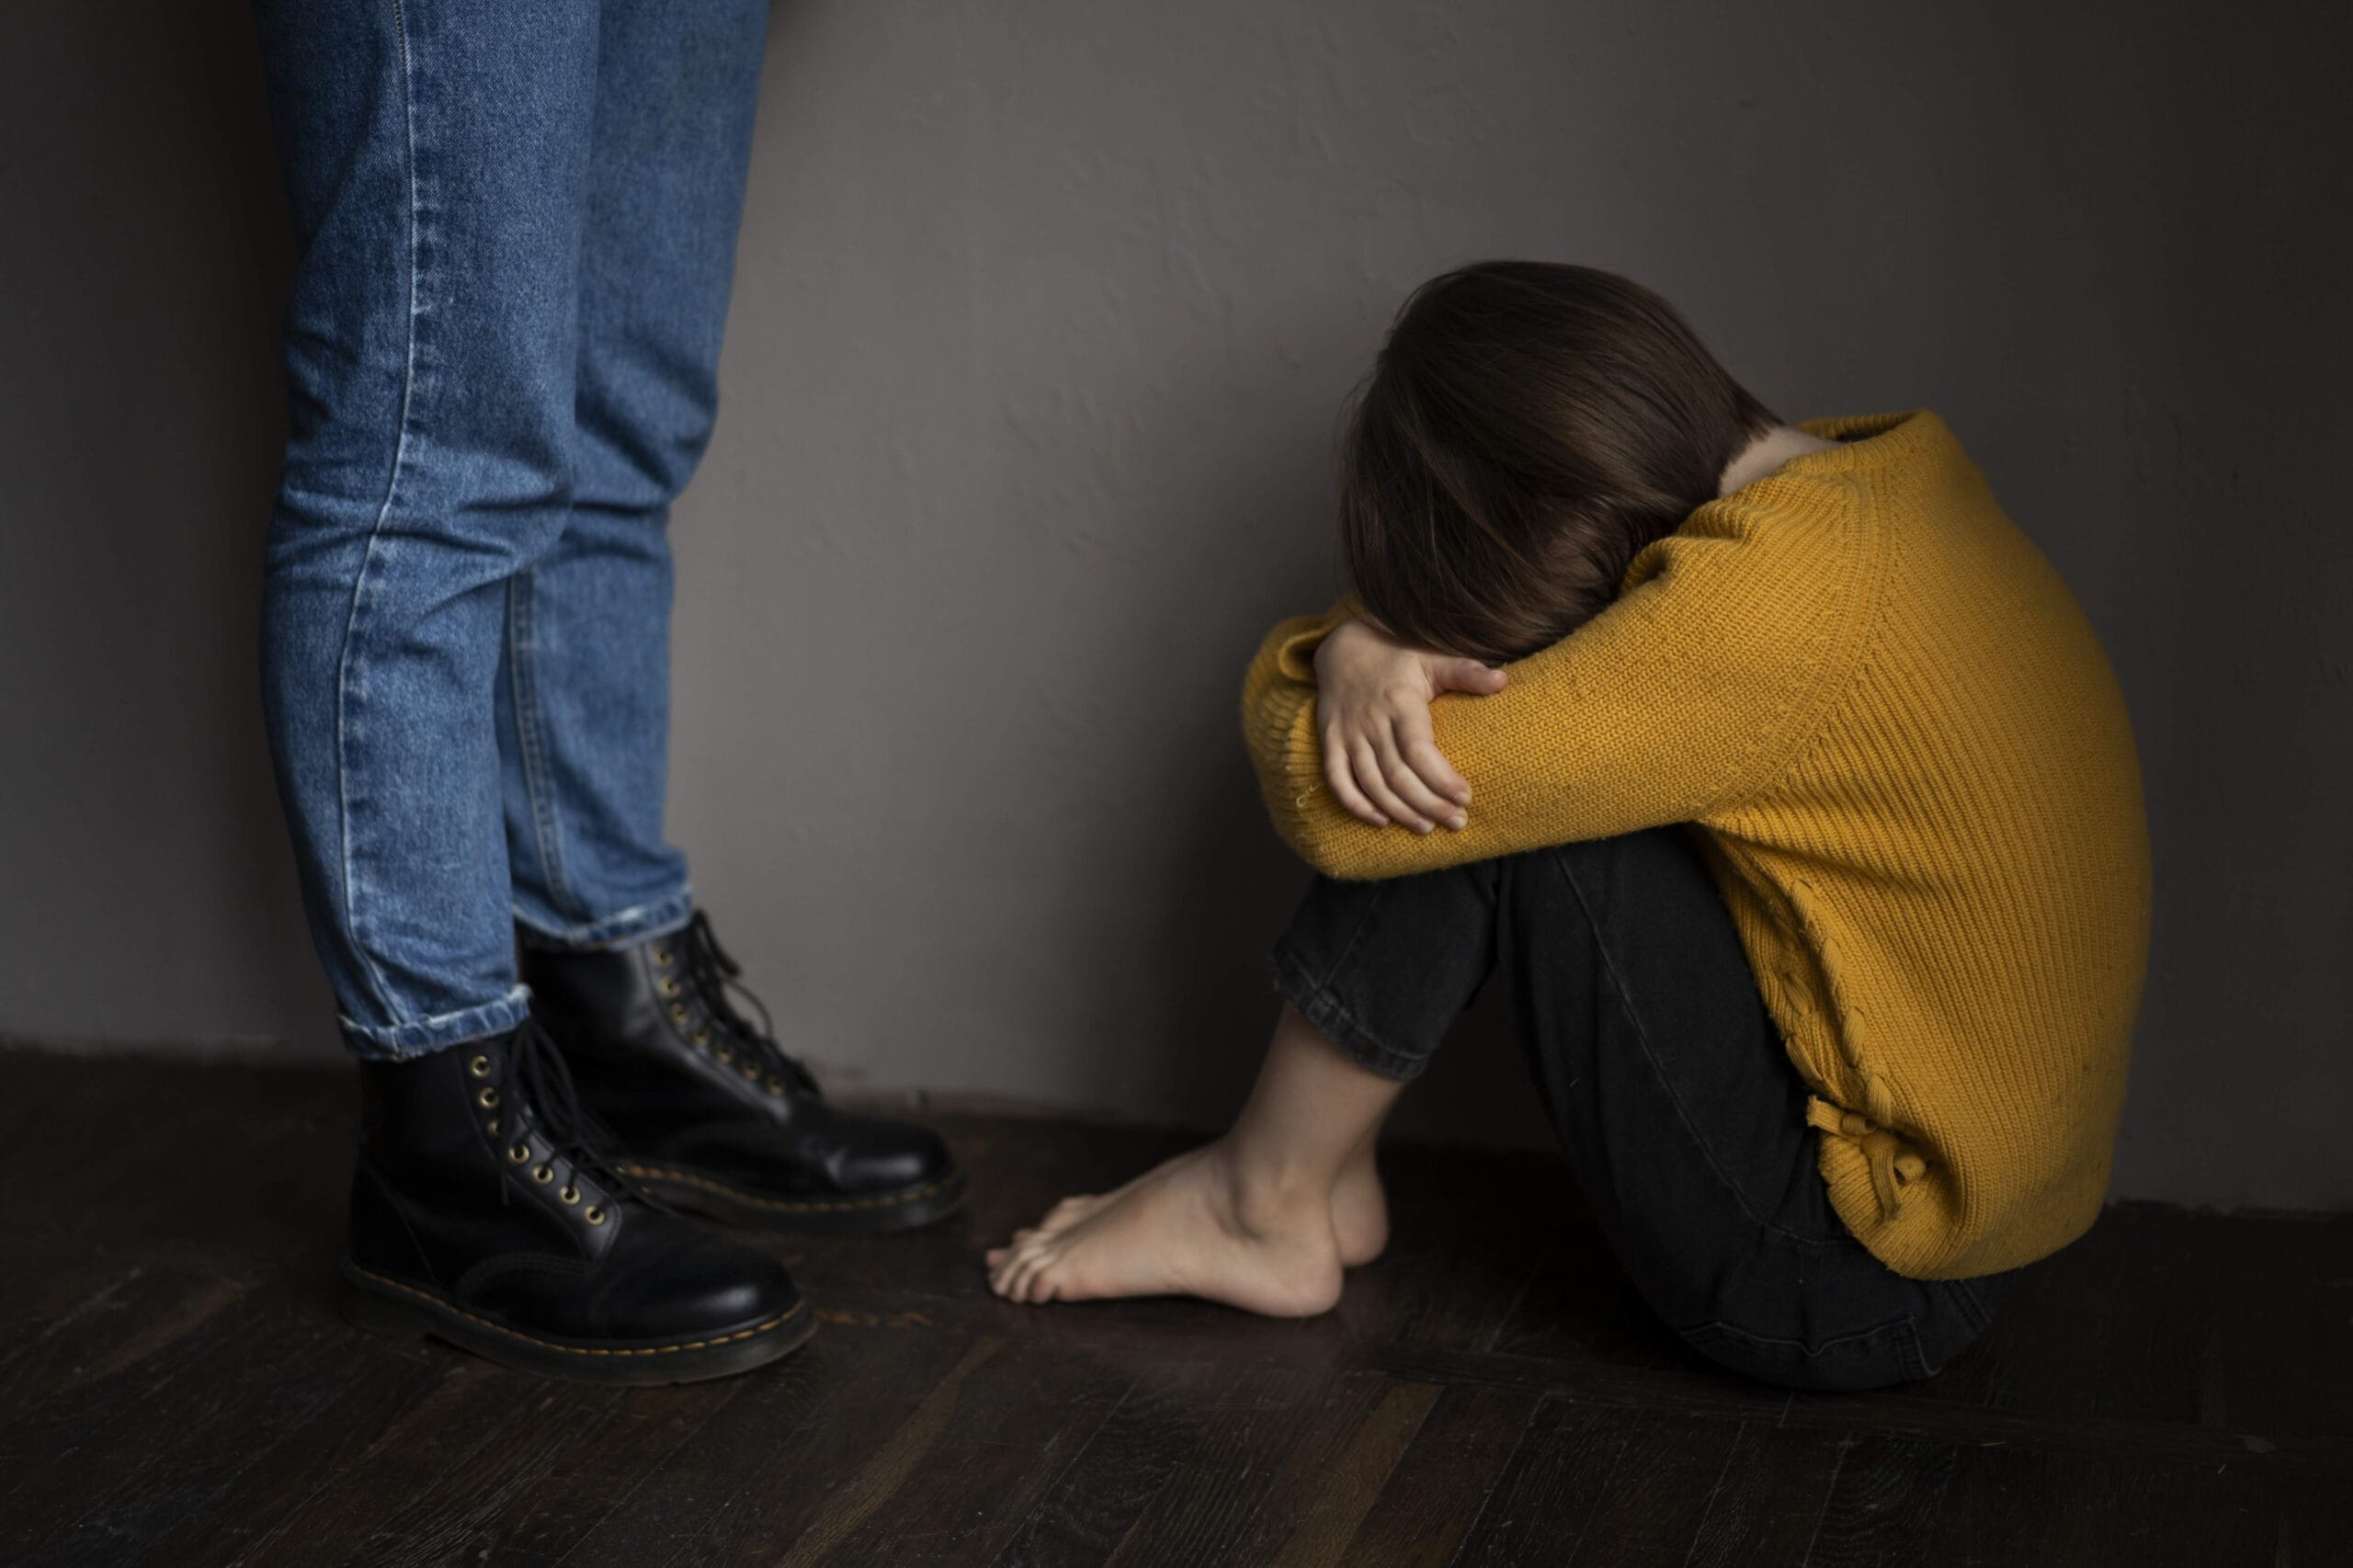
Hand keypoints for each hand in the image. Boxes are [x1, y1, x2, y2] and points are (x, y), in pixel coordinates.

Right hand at [1311, 616, 1507, 831]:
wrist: (1343, 646)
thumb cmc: (1397, 655)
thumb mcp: (1432, 657)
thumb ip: (1466, 671)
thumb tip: (1503, 680)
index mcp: (1400, 702)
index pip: (1419, 750)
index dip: (1441, 779)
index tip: (1466, 796)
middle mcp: (1372, 722)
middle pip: (1398, 775)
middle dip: (1429, 804)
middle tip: (1457, 822)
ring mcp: (1348, 734)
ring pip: (1371, 783)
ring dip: (1399, 811)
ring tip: (1427, 827)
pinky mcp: (1331, 742)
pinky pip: (1337, 780)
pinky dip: (1355, 804)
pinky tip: (1380, 821)